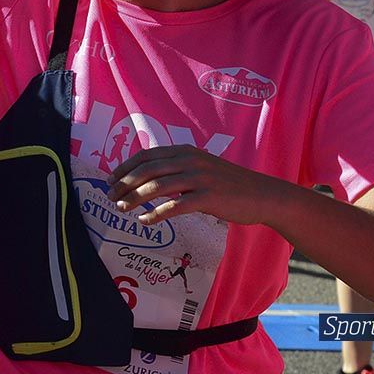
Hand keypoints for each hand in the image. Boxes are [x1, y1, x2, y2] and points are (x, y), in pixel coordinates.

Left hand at [106, 144, 281, 225]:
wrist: (263, 195)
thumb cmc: (229, 184)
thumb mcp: (201, 167)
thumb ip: (178, 168)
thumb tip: (148, 178)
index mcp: (186, 151)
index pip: (147, 155)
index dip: (125, 167)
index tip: (110, 179)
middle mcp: (190, 160)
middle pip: (147, 169)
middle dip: (124, 183)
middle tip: (110, 196)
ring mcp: (200, 178)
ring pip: (157, 186)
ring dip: (135, 198)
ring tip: (122, 209)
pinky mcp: (209, 197)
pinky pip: (175, 206)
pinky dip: (156, 214)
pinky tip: (145, 221)